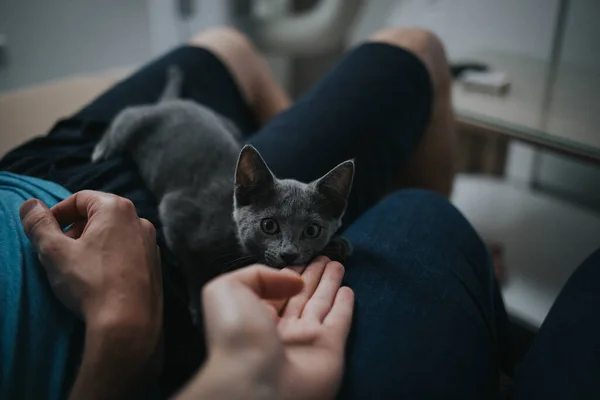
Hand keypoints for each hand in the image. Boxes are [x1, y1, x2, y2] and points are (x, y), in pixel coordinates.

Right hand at [20, 191, 162, 398]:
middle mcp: (140, 220)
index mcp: (117, 208)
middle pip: (98, 216)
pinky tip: (99, 280)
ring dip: (92, 246)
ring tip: (77, 269)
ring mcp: (151, 243)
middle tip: (58, 253)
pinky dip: (110, 259)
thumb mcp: (55, 252)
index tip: (44, 234)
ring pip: (113, 235)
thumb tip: (30, 205)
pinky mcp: (155, 265)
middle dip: (74, 230)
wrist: (129, 322)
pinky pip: (127, 253)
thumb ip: (39, 224)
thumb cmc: (91, 283)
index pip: (80, 199)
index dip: (57, 213)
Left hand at [177, 257, 353, 399]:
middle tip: (325, 257)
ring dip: (330, 283)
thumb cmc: (237, 334)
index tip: (303, 256)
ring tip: (337, 264)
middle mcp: (280, 327)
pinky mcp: (330, 348)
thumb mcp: (228, 289)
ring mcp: (306, 339)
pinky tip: (347, 291)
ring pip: (321, 304)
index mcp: (253, 315)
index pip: (275, 287)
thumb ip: (258, 274)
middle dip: (313, 275)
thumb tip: (294, 281)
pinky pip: (340, 321)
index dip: (290, 271)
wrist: (256, 382)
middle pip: (301, 294)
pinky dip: (345, 306)